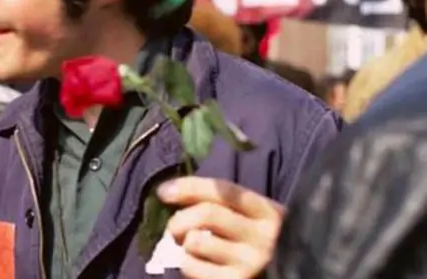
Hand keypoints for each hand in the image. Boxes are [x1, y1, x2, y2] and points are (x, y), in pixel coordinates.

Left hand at [157, 177, 284, 278]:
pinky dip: (187, 265)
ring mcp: (251, 263)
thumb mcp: (255, 220)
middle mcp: (262, 236)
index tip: (163, 191)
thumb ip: (225, 205)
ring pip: (196, 242)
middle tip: (175, 230)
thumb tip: (172, 192)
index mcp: (268, 212)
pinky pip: (193, 268)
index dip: (190, 187)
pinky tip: (199, 267)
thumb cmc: (261, 246)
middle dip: (180, 219)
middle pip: (206, 214)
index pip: (224, 190)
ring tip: (193, 250)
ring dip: (185, 245)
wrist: (293, 274)